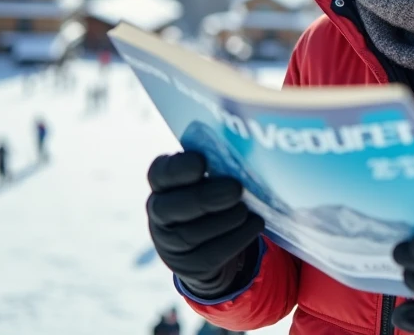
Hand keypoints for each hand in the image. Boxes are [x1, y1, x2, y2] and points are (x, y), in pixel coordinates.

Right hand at [146, 151, 264, 298]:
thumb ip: (216, 164)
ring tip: (246, 208)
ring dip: (227, 219)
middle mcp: (159, 214)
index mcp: (162, 184)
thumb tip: (247, 147)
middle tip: (235, 189)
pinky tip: (254, 224)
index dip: (178, 168)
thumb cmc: (212, 195)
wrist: (208, 243)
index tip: (201, 161)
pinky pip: (213, 254)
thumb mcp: (208, 177)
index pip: (160, 174)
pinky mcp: (191, 266)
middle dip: (205, 198)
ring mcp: (171, 244)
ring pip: (193, 234)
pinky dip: (238, 237)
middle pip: (172, 208)